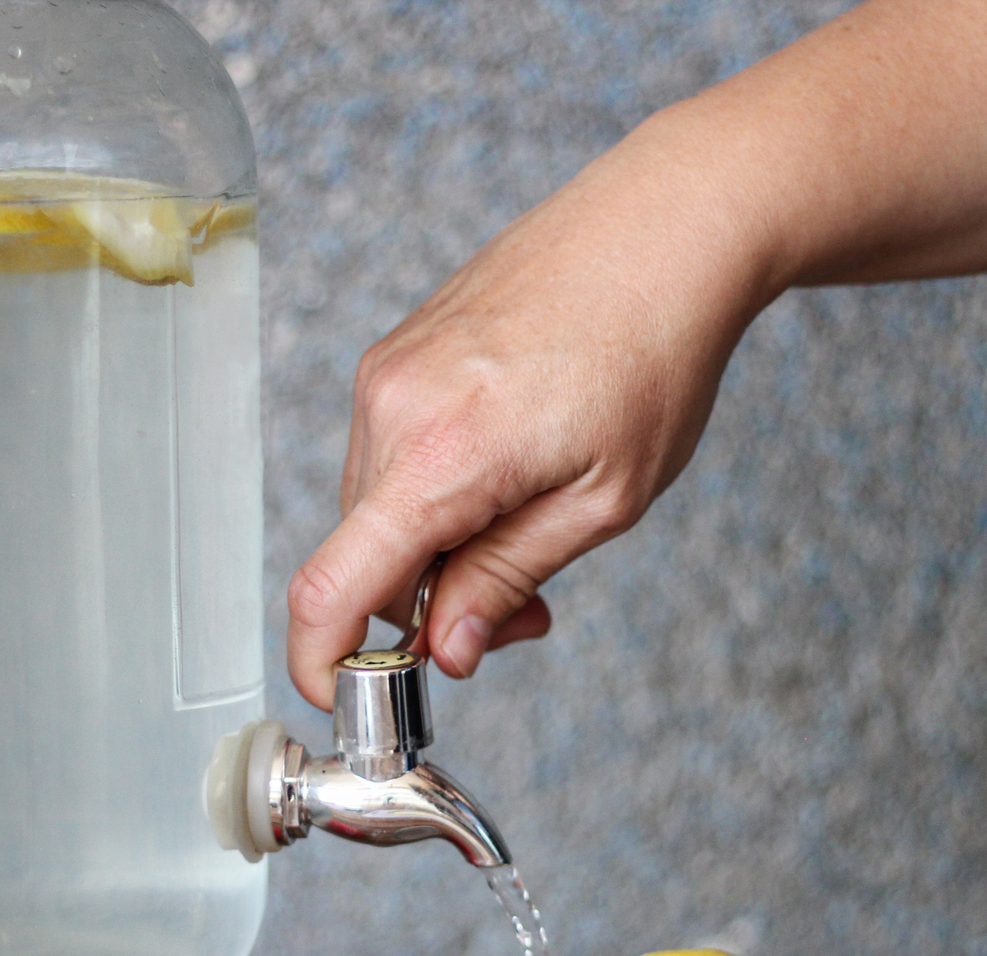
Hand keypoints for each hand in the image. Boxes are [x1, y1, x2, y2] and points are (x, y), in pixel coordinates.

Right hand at [285, 114, 776, 709]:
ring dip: (436, 547)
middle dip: (429, 607)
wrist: (666, 223)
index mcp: (441, 455)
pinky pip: (389, 457)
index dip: (320, 664)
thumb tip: (442, 650)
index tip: (346, 700)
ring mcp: (386, 372)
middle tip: (528, 606)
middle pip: (364, 559)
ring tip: (534, 518)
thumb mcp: (603, 501)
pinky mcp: (397, 352)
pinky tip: (511, 464)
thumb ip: (507, 578)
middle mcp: (390, 408)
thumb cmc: (655, 355)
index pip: (331, 589)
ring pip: (378, 510)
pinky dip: (435, 491)